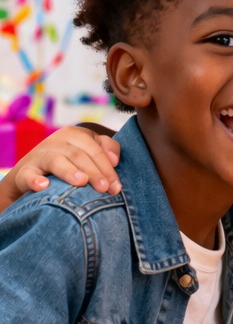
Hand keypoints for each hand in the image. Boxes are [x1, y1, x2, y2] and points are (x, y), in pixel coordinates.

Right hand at [3, 126, 120, 206]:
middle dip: (94, 173)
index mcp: (74, 134)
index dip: (107, 168)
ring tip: (81, 182)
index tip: (116, 187)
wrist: (31, 173)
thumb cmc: (69, 161)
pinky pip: (28, 175)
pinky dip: (35, 180)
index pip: (95, 149)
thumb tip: (115, 160)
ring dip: (69, 171)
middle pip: (79, 155)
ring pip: (56, 160)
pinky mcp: (23, 171)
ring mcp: (39, 156)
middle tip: (104, 189)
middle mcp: (56, 141)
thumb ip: (107, 148)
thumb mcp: (88, 150)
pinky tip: (43, 186)